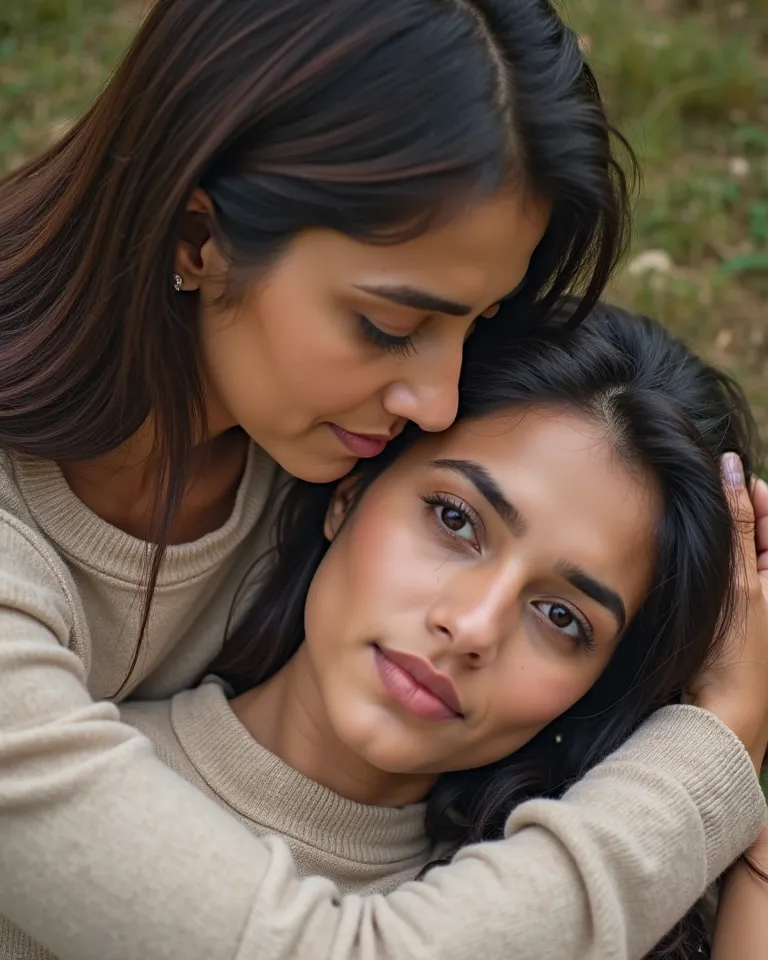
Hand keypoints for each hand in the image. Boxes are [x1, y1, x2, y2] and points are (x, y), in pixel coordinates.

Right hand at [688, 456, 767, 771]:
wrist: (720, 716)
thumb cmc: (736, 655)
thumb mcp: (738, 580)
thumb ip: (736, 522)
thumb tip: (732, 466)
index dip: (745, 489)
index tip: (715, 478)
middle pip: (751, 526)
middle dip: (727, 514)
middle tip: (698, 507)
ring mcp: (752, 596)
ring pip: (732, 549)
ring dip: (713, 539)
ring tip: (690, 537)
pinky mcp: (730, 610)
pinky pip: (719, 571)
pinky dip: (704, 563)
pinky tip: (685, 567)